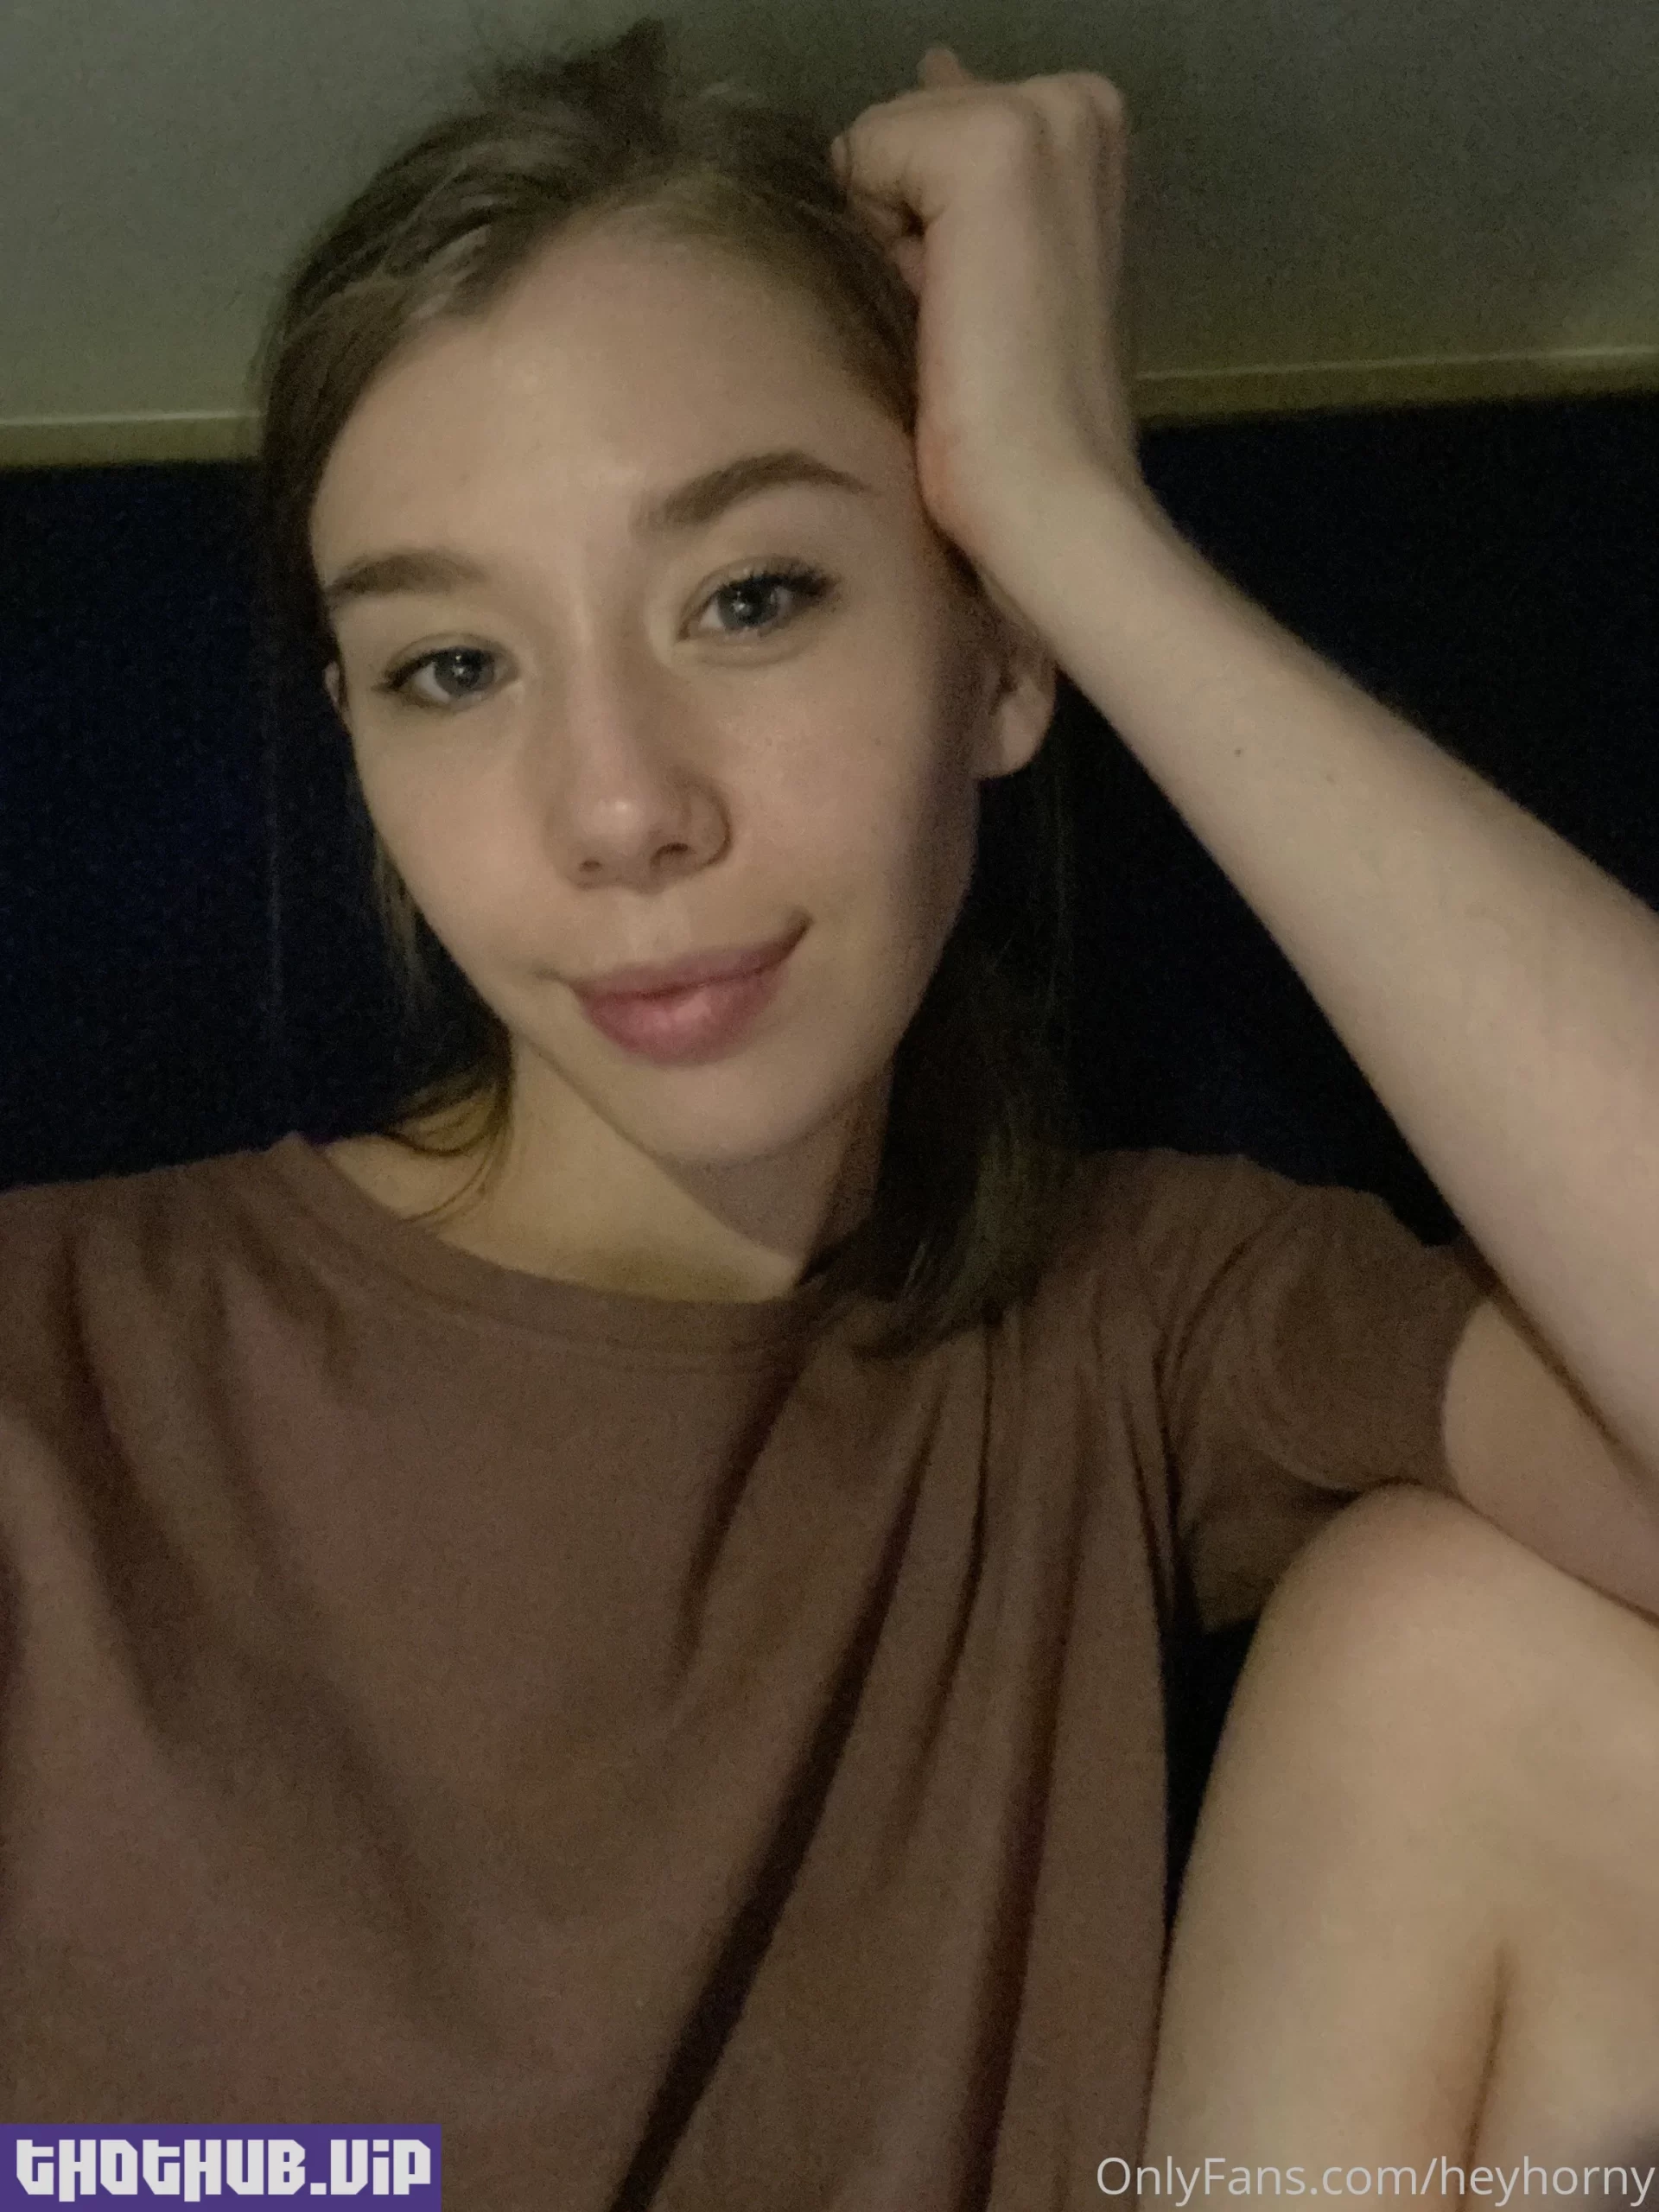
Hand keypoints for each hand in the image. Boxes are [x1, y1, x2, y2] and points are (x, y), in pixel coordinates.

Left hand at [830, 47, 1148, 600]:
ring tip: (960, 319)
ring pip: (879, 139)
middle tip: (971, 322)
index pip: (929, 130)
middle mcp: (1076, 103)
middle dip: (905, 224)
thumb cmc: (1019, 418)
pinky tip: (942, 306)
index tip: (984, 305)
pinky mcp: (998, 144)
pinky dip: (881, 243)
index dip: (924, 227)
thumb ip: (958, 169)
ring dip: (892, 240)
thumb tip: (933, 70)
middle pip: (899, 126)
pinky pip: (863, 155)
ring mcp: (1044, 113)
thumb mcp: (984, 270)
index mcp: (1083, 131)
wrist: (1051, 492)